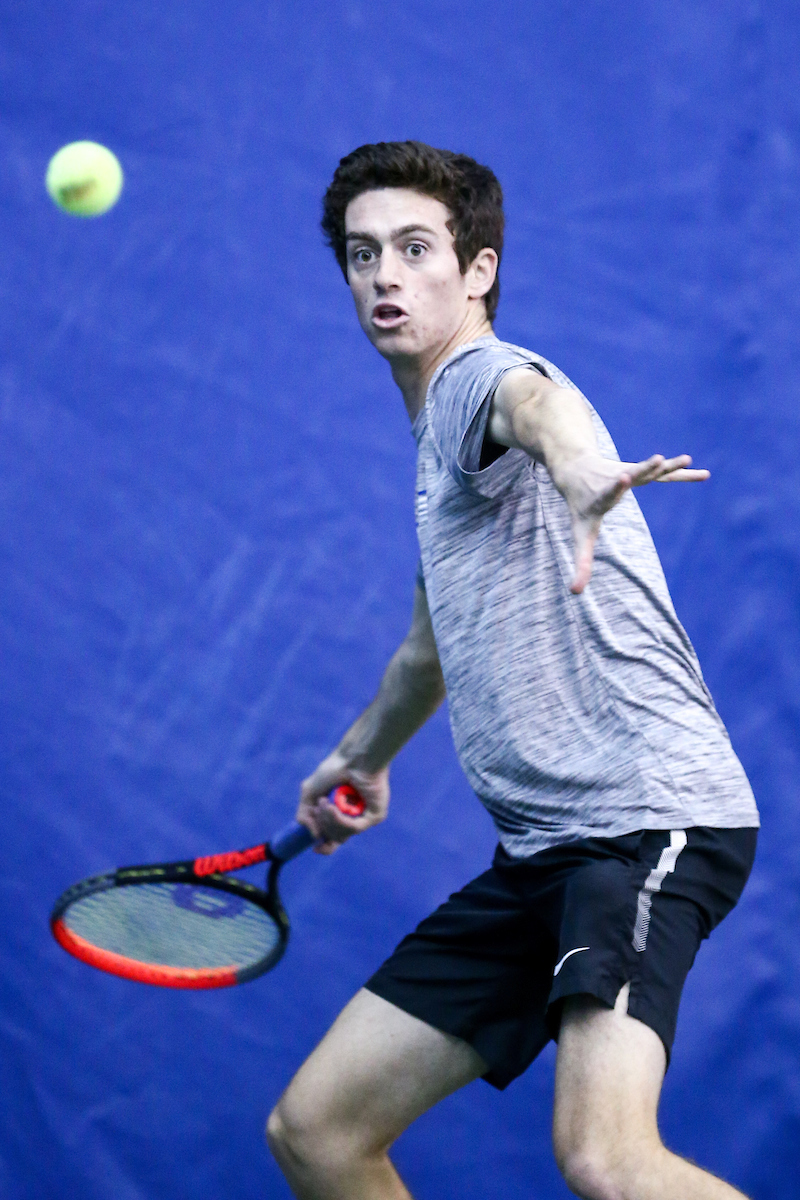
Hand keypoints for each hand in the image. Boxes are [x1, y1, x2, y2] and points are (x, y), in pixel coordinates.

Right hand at [297, 752, 389, 854]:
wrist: (354, 757)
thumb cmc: (334, 769)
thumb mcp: (310, 792)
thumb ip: (305, 815)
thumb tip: (315, 836)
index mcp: (342, 813)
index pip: (335, 838)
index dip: (325, 846)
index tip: (315, 847)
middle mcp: (355, 817)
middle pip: (335, 838)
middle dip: (322, 824)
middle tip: (320, 804)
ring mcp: (366, 817)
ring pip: (342, 835)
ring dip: (329, 820)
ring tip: (325, 801)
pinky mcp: (376, 815)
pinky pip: (354, 828)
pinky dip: (340, 820)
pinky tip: (333, 807)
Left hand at [553, 452, 709, 594]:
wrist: (576, 470)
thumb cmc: (580, 508)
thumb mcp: (580, 535)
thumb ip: (582, 563)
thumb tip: (574, 594)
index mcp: (601, 497)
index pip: (609, 493)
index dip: (616, 487)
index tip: (623, 478)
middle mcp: (617, 481)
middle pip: (633, 474)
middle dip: (644, 468)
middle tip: (657, 459)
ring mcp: (631, 474)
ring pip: (651, 470)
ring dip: (668, 466)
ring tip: (686, 458)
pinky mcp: (641, 472)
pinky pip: (665, 475)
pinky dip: (682, 474)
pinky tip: (704, 474)